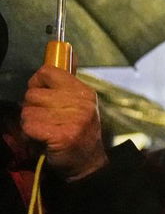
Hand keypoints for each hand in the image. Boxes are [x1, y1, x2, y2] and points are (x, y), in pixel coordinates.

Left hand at [20, 65, 107, 179]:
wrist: (88, 165)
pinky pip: (29, 126)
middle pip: (32, 94)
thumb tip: (66, 48)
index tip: (44, 96)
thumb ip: (68, 79)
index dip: (38, 84)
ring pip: (28, 111)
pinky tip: (44, 139)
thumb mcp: (79, 103)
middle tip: (47, 120)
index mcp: (83, 92)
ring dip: (31, 123)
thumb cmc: (78, 133)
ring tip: (45, 131)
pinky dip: (31, 135)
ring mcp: (73, 119)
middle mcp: (80, 103)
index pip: (47, 72)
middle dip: (32, 108)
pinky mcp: (61, 135)